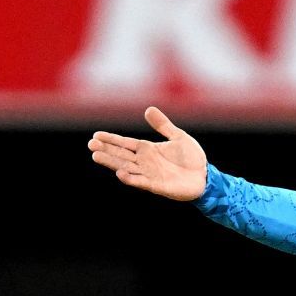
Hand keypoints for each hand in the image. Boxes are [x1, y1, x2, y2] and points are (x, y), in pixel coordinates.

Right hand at [86, 106, 207, 201]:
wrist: (205, 177)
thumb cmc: (192, 158)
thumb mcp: (178, 137)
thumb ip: (163, 125)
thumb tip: (148, 109)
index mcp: (148, 149)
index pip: (125, 143)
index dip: (111, 139)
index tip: (96, 135)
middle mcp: (145, 162)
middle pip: (121, 155)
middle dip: (106, 150)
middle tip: (90, 145)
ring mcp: (149, 174)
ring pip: (125, 167)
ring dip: (111, 162)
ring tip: (96, 156)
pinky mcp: (157, 186)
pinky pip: (140, 182)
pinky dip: (130, 178)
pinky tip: (119, 173)